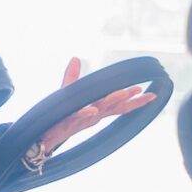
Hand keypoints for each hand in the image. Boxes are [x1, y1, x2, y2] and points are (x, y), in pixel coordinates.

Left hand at [38, 57, 156, 152]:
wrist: (42, 134)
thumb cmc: (57, 115)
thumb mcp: (66, 93)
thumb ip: (72, 77)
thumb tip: (75, 58)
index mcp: (95, 108)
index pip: (117, 104)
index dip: (132, 100)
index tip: (150, 93)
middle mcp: (91, 116)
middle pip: (113, 107)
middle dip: (128, 100)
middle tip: (143, 92)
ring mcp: (80, 120)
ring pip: (98, 110)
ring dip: (111, 101)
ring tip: (123, 93)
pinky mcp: (66, 122)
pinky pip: (77, 117)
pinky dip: (85, 113)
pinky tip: (92, 110)